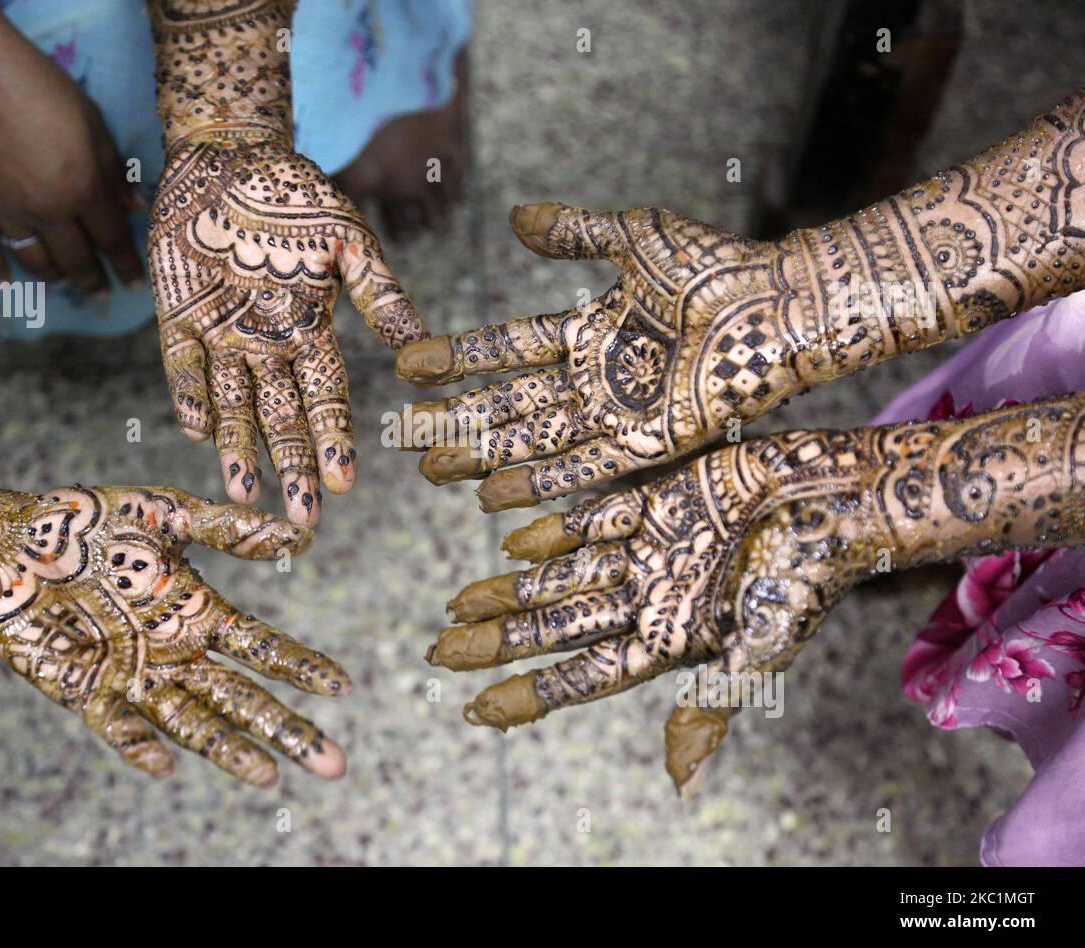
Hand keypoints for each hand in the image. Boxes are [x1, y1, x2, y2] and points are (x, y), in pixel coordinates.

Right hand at [0, 2, 144, 290]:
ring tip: (66, 284)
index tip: (136, 284)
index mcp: (80, 188)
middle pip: (75, 257)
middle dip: (92, 278)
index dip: (126, 263)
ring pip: (34, 260)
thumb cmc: (36, 83)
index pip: (111, 238)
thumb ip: (114, 170)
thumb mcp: (91, 121)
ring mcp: (3, 211)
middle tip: (102, 293)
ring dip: (54, 277)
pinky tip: (4, 289)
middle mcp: (44, 210)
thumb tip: (137, 207)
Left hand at [0, 482, 347, 785]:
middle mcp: (174, 652)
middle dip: (287, 731)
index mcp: (197, 610)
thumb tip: (302, 535)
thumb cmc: (84, 521)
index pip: (262, 648)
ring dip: (230, 751)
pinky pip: (117, 725)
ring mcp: (131, 677)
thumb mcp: (163, 512)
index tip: (343, 686)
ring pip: (193, 723)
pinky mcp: (83, 690)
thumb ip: (226, 528)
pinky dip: (140, 744)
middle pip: (242, 699)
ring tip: (269, 777)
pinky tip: (165, 763)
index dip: (301, 667)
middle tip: (333, 764)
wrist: (5, 538)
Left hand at [148, 137, 425, 526]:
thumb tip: (418, 348)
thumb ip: (377, 293)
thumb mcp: (348, 239)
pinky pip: (182, 367)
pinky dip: (188, 397)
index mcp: (310, 330)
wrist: (228, 154)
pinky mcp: (177, 319)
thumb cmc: (296, 193)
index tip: (344, 483)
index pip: (326, 398)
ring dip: (238, 449)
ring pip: (232, 406)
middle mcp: (266, 344)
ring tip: (244, 495)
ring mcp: (221, 335)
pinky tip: (198, 432)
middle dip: (291, 467)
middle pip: (281, 417)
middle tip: (301, 518)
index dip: (334, 441)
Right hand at [396, 203, 794, 507]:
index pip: (506, 348)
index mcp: (588, 332)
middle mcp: (592, 380)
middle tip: (402, 431)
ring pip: (531, 439)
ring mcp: (616, 416)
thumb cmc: (715, 269)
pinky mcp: (645, 445)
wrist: (778, 306)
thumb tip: (514, 218)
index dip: (459, 357)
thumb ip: (573, 232)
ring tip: (431, 466)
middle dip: (454, 417)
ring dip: (480, 454)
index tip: (410, 363)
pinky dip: (534, 484)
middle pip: (507, 403)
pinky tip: (490, 497)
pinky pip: (579, 469)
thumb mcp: (636, 238)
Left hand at [426, 433, 865, 730]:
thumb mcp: (761, 647)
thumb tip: (679, 782)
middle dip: (499, 640)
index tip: (474, 712)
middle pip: (556, 627)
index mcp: (669, 640)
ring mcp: (649, 549)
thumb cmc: (811, 575)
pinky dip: (553, 529)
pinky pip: (593, 518)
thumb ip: (712, 704)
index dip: (529, 694)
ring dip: (511, 589)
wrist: (841, 497)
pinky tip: (512, 539)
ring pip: (562, 576)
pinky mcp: (657, 498)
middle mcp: (650, 597)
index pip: (582, 676)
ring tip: (457, 603)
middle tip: (437, 650)